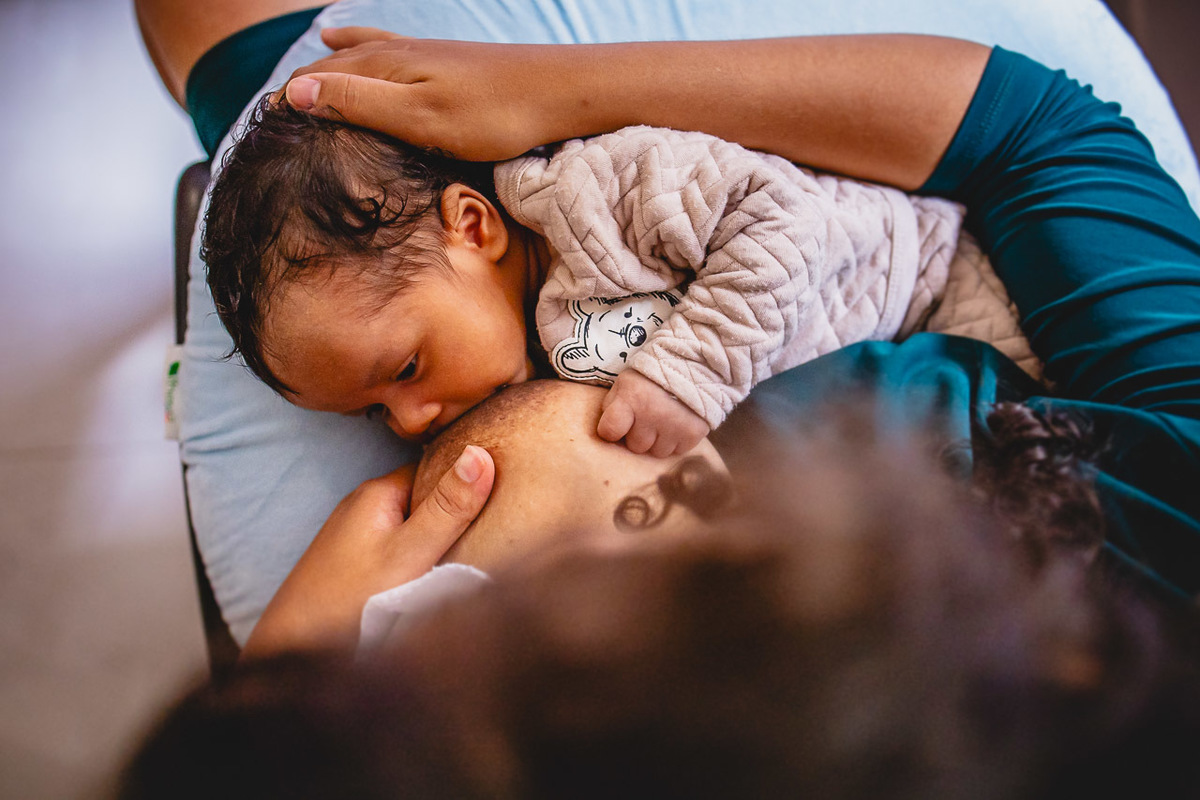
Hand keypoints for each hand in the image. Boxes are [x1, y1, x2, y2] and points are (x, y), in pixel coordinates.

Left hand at [241, 445, 494, 657]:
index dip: (469, 480)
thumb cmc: (349, 601)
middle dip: (455, 511)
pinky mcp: (353, 564)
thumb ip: (448, 508)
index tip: (507, 490)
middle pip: (424, 498)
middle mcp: (363, 507)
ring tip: (475, 553)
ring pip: (411, 526)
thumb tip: (480, 453)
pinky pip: (397, 548)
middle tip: (499, 527)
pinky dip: (418, 557)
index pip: (436, 469)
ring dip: (437, 538)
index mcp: (377, 493)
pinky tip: (433, 577)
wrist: (292, 649)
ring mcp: (355, 536)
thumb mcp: (410, 553)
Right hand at [282, 27, 575, 160]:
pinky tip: (344, 39)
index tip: (259, 134)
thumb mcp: (419, 119)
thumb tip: (295, 92)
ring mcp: (418, 54)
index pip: (315, 81)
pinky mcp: (440, 62)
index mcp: (384, 67)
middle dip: (297, 88)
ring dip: (319, 69)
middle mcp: (395, 52)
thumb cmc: (492, 113)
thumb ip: (359, 104)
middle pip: (330, 67)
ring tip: (291, 82)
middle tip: (265, 120)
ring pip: (352, 56)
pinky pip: (379, 48)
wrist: (557, 91)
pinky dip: (351, 46)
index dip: (285, 105)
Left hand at [598, 370, 709, 457]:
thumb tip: (608, 433)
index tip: (619, 425)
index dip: (612, 431)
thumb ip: (612, 406)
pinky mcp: (693, 433)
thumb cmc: (650, 377)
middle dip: (638, 435)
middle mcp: (652, 413)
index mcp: (632, 397)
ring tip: (663, 421)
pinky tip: (677, 424)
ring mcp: (674, 425)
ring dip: (658, 440)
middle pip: (635, 446)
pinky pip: (677, 451)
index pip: (609, 432)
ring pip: (657, 452)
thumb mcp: (625, 383)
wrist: (690, 365)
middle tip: (647, 418)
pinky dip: (677, 441)